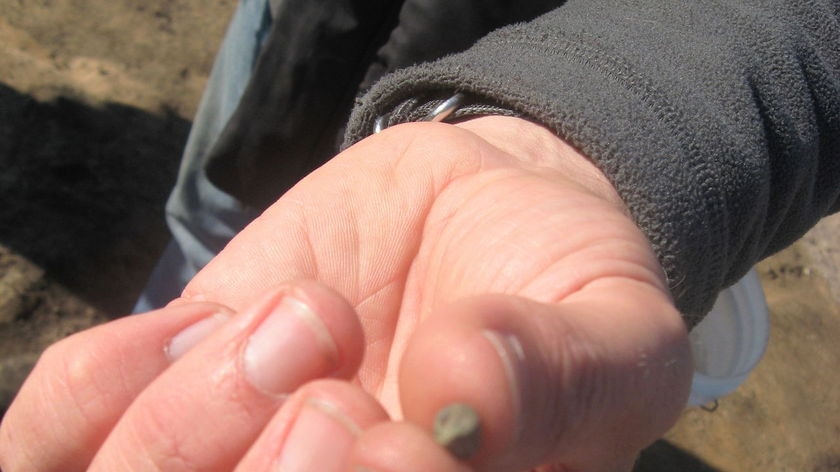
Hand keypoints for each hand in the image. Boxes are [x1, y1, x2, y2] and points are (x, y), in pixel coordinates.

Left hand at [0, 117, 692, 470]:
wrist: (484, 205)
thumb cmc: (563, 282)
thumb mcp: (615, 329)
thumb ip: (560, 374)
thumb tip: (462, 396)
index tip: (397, 440)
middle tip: (340, 398)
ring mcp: (237, 457)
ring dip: (188, 425)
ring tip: (307, 321)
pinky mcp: (179, 382)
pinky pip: (62, 432)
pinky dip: (104, 383)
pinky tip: (214, 320)